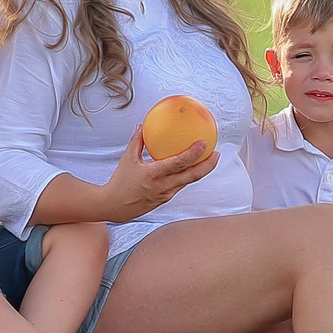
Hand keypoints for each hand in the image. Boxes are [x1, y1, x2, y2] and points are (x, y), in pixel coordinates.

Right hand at [99, 126, 218, 220]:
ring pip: (189, 181)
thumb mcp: (127, 159)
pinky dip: (188, 176)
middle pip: (193, 176)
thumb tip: (143, 126)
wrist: (115, 207)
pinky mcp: (166, 199)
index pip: (179, 163)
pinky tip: (190, 168)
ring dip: (201, 171)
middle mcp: (164, 185)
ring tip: (209, 159)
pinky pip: (180, 185)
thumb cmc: (120, 182)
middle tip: (217, 154)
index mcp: (155, 174)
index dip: (194, 153)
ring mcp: (166, 194)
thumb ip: (137, 141)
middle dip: (208, 165)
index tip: (204, 144)